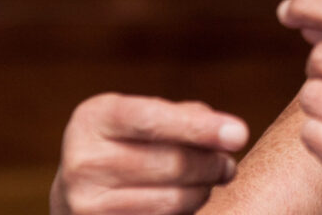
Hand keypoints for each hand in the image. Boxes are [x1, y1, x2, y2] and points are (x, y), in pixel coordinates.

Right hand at [51, 93, 248, 214]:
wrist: (80, 187)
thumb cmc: (128, 142)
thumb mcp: (143, 116)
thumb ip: (184, 116)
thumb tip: (228, 134)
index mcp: (94, 118)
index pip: (153, 120)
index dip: (200, 128)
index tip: (240, 134)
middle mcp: (83, 161)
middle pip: (172, 164)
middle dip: (212, 164)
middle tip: (228, 165)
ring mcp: (85, 204)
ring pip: (173, 201)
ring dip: (204, 192)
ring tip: (209, 182)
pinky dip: (187, 212)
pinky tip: (188, 199)